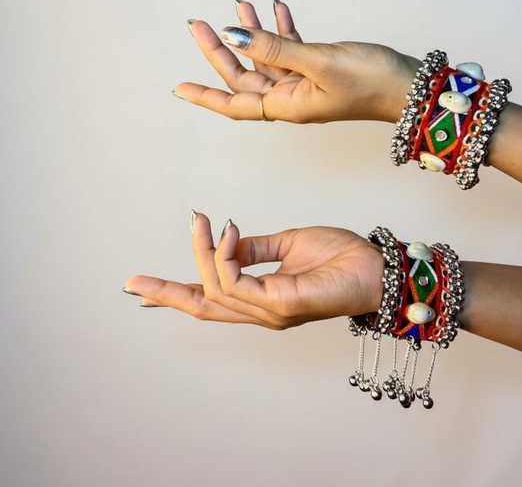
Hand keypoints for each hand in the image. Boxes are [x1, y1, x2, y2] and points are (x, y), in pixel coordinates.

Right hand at [123, 213, 384, 329]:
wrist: (377, 268)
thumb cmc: (341, 257)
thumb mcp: (288, 244)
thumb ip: (255, 248)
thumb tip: (225, 238)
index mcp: (261, 298)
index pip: (211, 298)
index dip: (176, 292)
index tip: (143, 289)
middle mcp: (261, 310)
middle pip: (202, 306)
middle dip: (166, 293)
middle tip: (134, 281)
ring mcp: (270, 312)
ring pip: (215, 289)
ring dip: (202, 251)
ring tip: (203, 220)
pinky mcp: (281, 305)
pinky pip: (236, 283)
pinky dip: (225, 255)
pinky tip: (228, 232)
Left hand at [174, 0, 420, 123]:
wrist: (411, 85)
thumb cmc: (371, 81)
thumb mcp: (318, 62)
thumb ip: (274, 48)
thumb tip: (233, 35)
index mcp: (287, 104)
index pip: (235, 102)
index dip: (205, 96)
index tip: (178, 88)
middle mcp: (291, 97)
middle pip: (244, 75)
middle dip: (220, 49)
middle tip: (198, 23)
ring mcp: (305, 82)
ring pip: (267, 57)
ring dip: (252, 31)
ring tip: (239, 1)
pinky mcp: (320, 68)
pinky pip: (291, 49)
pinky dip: (283, 29)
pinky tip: (277, 7)